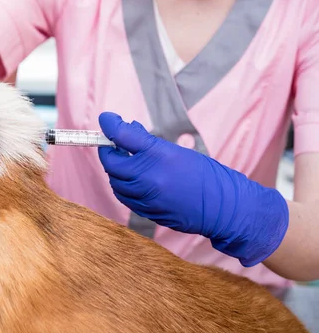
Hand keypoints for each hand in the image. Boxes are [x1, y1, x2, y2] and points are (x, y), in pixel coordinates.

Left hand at [97, 112, 288, 266]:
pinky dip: (123, 186)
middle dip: (109, 151)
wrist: (224, 208)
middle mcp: (148, 178)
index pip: (121, 136)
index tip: (108, 119)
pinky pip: (125, 198)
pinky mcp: (147, 213)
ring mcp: (146, 198)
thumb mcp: (176, 150)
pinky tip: (132, 180)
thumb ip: (146, 141)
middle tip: (114, 142)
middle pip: (112, 163)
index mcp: (157, 156)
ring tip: (126, 161)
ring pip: (115, 182)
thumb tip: (124, 128)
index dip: (110, 124)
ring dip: (115, 170)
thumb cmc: (205, 175)